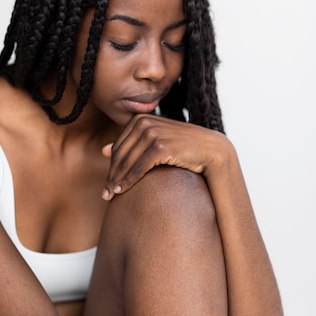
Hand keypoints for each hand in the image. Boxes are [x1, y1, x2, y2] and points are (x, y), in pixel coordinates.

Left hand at [101, 114, 226, 199]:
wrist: (211, 150)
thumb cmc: (182, 148)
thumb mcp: (155, 142)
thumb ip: (131, 144)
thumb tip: (103, 150)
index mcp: (140, 119)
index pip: (118, 146)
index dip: (111, 167)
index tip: (107, 184)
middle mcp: (144, 123)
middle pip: (120, 154)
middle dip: (111, 176)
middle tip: (104, 195)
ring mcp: (153, 133)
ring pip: (126, 161)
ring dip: (116, 180)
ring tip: (110, 196)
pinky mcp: (160, 146)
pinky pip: (138, 167)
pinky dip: (128, 180)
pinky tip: (121, 191)